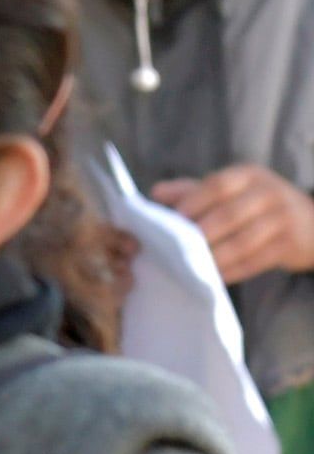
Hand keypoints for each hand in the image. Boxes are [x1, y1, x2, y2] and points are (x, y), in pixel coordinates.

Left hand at [150, 164, 313, 284]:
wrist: (311, 221)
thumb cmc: (257, 205)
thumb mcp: (231, 190)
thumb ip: (193, 190)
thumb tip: (155, 193)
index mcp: (248, 176)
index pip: (218, 185)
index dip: (194, 202)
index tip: (174, 219)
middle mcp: (268, 192)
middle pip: (229, 214)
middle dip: (201, 234)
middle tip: (176, 250)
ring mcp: (282, 218)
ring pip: (242, 242)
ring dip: (214, 257)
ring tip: (191, 267)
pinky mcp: (290, 244)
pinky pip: (256, 261)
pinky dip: (232, 271)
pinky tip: (214, 277)